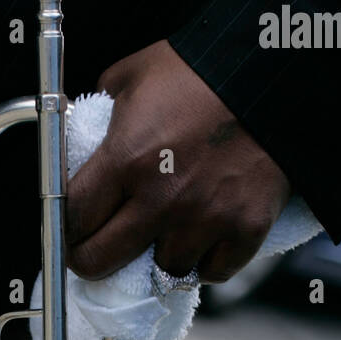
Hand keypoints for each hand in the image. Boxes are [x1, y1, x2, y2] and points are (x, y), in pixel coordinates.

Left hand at [66, 40, 291, 283]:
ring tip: (168, 231)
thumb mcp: (132, 76)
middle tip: (100, 250)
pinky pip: (213, 271)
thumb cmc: (201, 67)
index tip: (72, 231)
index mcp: (126, 157)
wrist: (275, 70)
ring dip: (160, 255)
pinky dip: (207, 261)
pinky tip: (205, 236)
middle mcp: (162, 198)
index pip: (72, 219)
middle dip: (92, 260)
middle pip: (100, 261)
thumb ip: (99, 117)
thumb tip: (76, 147)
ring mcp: (206, 219)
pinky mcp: (246, 230)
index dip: (65, 229)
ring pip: (162, 270)